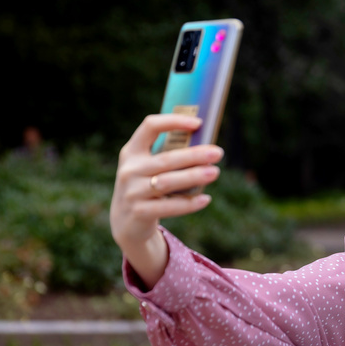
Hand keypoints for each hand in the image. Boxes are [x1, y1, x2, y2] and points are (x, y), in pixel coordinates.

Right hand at [110, 114, 223, 287]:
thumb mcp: (149, 168)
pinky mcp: (139, 212)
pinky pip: (169, 206)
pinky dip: (189, 203)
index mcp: (132, 152)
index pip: (150, 127)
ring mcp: (132, 192)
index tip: (198, 123)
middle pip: (166, 158)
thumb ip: (169, 156)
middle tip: (218, 153)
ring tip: (215, 172)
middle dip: (194, 155)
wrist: (126, 223)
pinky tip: (206, 199)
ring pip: (168, 182)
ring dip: (194, 176)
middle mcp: (129, 169)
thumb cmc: (147, 187)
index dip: (174, 121)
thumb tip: (206, 147)